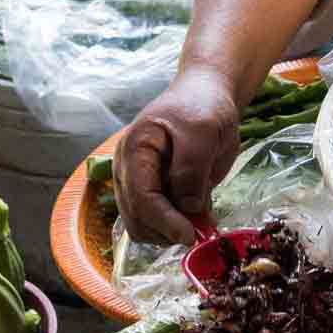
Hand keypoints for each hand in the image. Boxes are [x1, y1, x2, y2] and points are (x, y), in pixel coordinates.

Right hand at [113, 66, 240, 246]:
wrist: (205, 96)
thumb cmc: (203, 108)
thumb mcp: (203, 131)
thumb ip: (191, 169)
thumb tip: (187, 208)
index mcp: (135, 149)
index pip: (140, 197)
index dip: (164, 222)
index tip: (191, 235)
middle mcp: (127, 168)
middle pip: (136, 218)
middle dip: (166, 231)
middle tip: (202, 230)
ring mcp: (136, 181)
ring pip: (142, 225)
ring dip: (170, 232)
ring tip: (201, 221)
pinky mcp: (150, 191)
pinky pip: (154, 221)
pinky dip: (174, 227)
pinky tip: (196, 216)